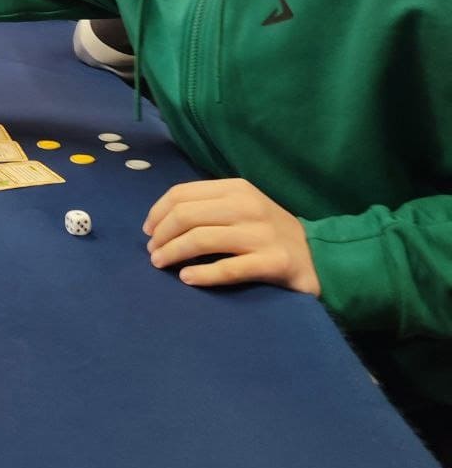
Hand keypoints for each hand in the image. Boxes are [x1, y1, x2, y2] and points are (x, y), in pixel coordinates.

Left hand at [142, 178, 320, 294]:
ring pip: (201, 239)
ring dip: (172, 253)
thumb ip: (209, 208)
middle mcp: (247, 206)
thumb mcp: (242, 208)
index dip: (158, 212)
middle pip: (186, 215)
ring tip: (160, 265)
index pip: (182, 193)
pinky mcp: (273, 262)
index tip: (148, 231)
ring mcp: (261, 234)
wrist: (319, 256)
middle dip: (161, 235)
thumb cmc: (269, 232)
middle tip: (152, 253)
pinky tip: (187, 278)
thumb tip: (161, 221)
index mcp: (236, 188)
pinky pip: (228, 268)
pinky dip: (202, 274)